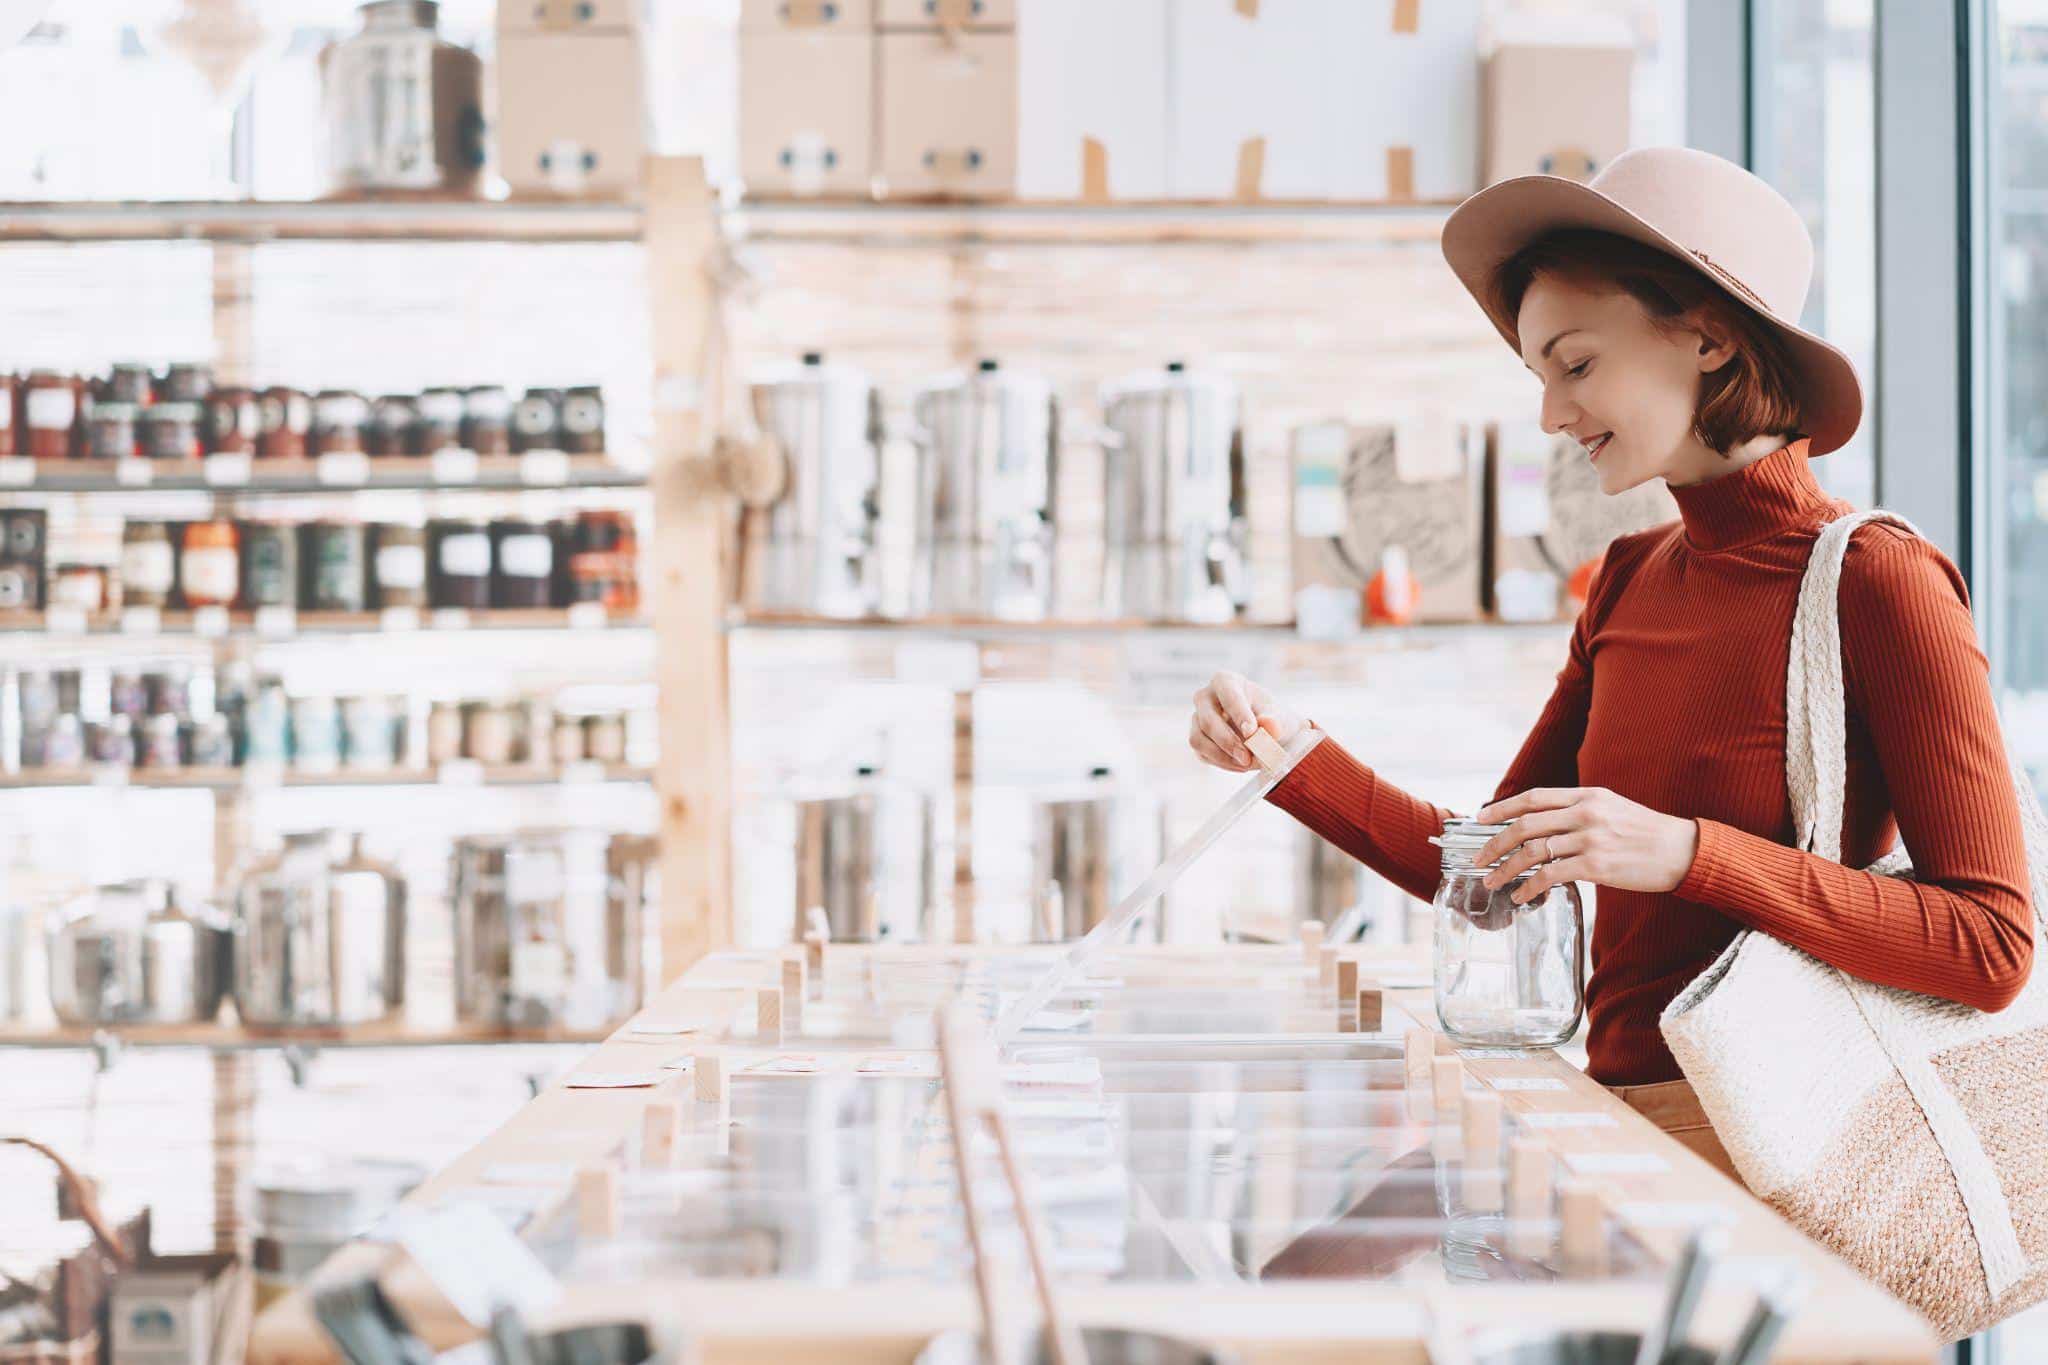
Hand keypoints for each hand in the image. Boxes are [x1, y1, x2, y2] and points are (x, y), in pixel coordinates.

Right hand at [1188, 671, 1306, 772]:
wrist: (1267, 731)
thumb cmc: (1271, 717)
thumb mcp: (1279, 716)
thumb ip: (1274, 720)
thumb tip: (1268, 724)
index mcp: (1225, 681)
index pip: (1228, 695)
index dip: (1239, 714)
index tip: (1251, 732)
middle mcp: (1205, 697)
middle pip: (1208, 720)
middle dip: (1228, 741)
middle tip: (1248, 758)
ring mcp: (1197, 719)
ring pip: (1199, 739)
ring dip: (1223, 756)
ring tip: (1248, 764)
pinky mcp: (1197, 739)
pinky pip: (1202, 753)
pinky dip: (1223, 763)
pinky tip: (1241, 765)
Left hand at [1473, 786, 1700, 902]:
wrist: (1683, 851)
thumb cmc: (1646, 833)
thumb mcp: (1612, 808)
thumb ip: (1579, 811)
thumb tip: (1544, 823)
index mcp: (1586, 795)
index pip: (1533, 797)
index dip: (1502, 808)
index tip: (1480, 819)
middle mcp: (1585, 813)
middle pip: (1525, 825)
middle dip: (1495, 844)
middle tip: (1478, 859)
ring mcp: (1590, 839)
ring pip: (1533, 852)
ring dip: (1506, 869)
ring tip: (1493, 882)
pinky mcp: (1597, 865)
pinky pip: (1551, 876)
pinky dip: (1530, 887)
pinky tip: (1521, 896)